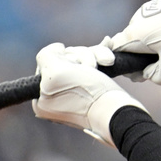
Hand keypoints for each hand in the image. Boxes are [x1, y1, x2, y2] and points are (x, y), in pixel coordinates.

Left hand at [32, 43, 146, 146]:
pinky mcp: (94, 90)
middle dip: (81, 58)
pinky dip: (101, 58)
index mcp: (41, 99)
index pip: (45, 63)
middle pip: (64, 60)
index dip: (61, 59)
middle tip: (91, 67)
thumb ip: (45, 56)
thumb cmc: (88, 95)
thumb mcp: (55, 72)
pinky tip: (109, 58)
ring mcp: (76, 94)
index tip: (73, 66)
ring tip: (104, 64)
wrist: (119, 112)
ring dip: (93, 57)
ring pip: (80, 59)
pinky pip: (94, 64)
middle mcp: (55, 98)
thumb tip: (57, 48)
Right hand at [104, 0, 160, 84]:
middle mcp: (142, 17)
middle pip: (141, 47)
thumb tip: (149, 74)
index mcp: (136, 32)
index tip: (142, 76)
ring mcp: (157, 9)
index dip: (127, 67)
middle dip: (160, 63)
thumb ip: (155, 77)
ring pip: (160, 39)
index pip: (116, 51)